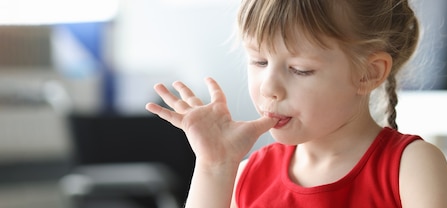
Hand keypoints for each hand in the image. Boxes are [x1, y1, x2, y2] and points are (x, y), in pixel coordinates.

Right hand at [145, 77, 276, 165]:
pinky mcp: (186, 124)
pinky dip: (159, 111)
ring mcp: (194, 118)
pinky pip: (170, 116)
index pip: (215, 95)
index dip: (212, 86)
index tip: (208, 78)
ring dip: (168, 95)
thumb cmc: (237, 146)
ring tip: (157, 85)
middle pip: (191, 98)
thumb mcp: (254, 128)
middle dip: (184, 89)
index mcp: (219, 111)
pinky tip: (148, 105)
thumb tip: (278, 116)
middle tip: (175, 82)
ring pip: (178, 103)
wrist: (223, 158)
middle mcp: (205, 113)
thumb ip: (265, 121)